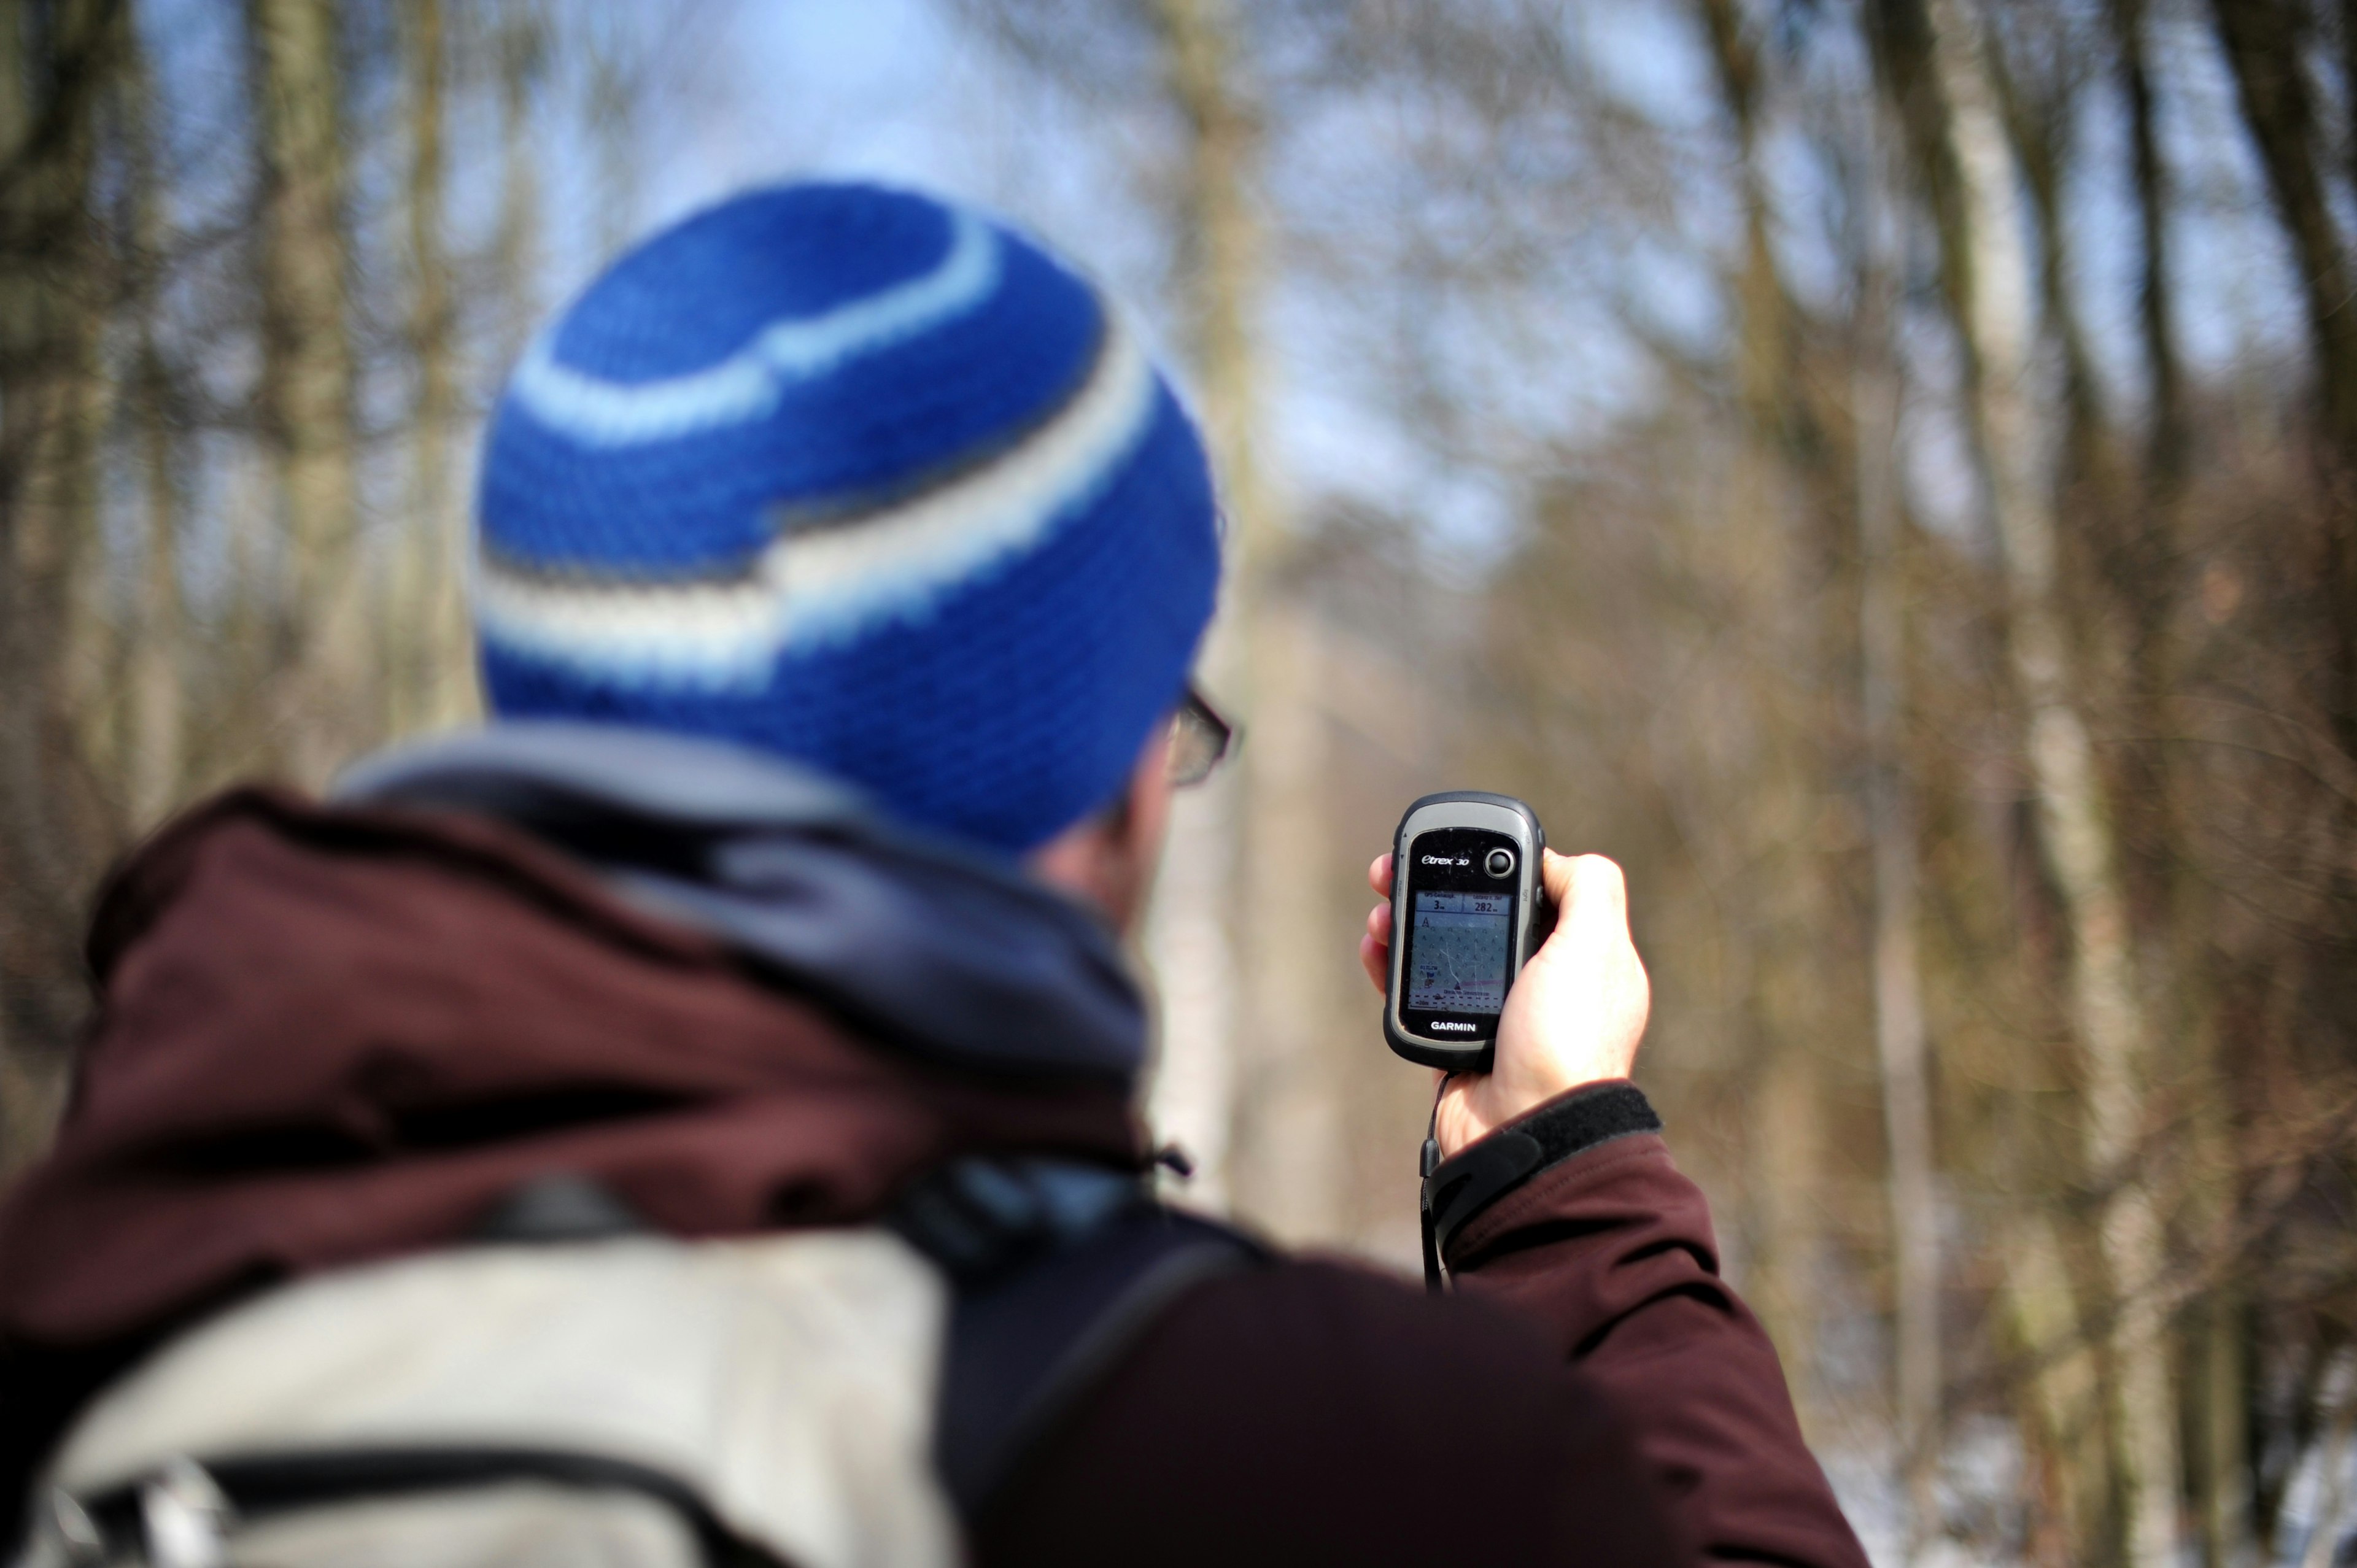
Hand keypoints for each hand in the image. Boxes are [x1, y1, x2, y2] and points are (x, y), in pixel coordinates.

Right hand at [1362, 848, 1649, 1158]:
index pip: (1534, 891)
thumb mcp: (1596, 946)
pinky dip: (1393, 968)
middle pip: (1479, 915)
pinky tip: (1376, 948)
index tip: (1454, 849)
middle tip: (1394, 874)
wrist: (1529, 1130)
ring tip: (1381, 914)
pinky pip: (1418, 993)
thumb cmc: (1567, 1040)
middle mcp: (1540, 982)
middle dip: (1435, 889)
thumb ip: (1588, 886)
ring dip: (1406, 924)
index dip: (1491, 864)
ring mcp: (1497, 1013)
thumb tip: (1552, 859)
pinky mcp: (1456, 1041)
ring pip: (1443, 950)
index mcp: (1581, 957)